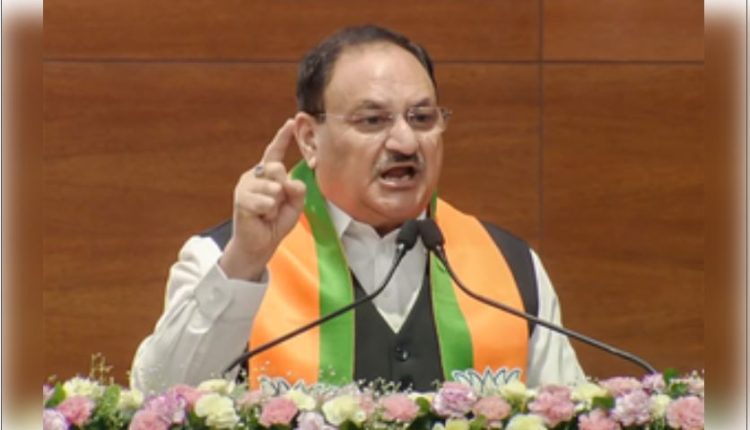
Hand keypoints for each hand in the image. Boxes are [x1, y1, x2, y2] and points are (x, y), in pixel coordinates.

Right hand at [219, 119, 305, 280]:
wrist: (259, 244)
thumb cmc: (275, 222)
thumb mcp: (294, 205)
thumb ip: (298, 191)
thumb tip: (291, 181)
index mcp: (268, 174)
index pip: (275, 152)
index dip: (282, 137)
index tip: (290, 122)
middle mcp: (255, 175)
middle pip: (277, 168)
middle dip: (283, 190)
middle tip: (276, 206)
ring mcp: (246, 185)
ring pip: (272, 187)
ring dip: (276, 205)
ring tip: (268, 213)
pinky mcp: (241, 199)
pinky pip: (265, 201)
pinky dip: (268, 212)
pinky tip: (261, 217)